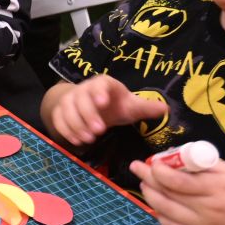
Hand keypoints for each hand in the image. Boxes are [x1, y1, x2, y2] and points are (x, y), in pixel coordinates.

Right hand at [43, 76, 167, 146]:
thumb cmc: (114, 104)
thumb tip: (166, 109)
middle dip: (88, 115)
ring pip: (67, 109)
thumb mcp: (130, 105)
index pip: (99, 85)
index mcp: (103, 84)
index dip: (99, 92)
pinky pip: (58, 118)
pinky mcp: (60, 110)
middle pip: (80, 98)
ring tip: (88, 139)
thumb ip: (145, 108)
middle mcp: (84, 89)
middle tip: (98, 132)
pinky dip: (65, 129)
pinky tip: (77, 140)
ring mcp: (70, 99)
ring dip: (76, 124)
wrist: (91, 103)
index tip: (103, 103)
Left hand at [131, 158, 224, 224]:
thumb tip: (178, 156)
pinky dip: (161, 216)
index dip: (157, 170)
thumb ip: (205, 165)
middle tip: (138, 168)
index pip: (177, 181)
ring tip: (145, 185)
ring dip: (150, 197)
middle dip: (148, 180)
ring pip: (166, 212)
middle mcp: (208, 209)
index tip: (150, 161)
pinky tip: (158, 206)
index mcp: (216, 188)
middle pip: (167, 195)